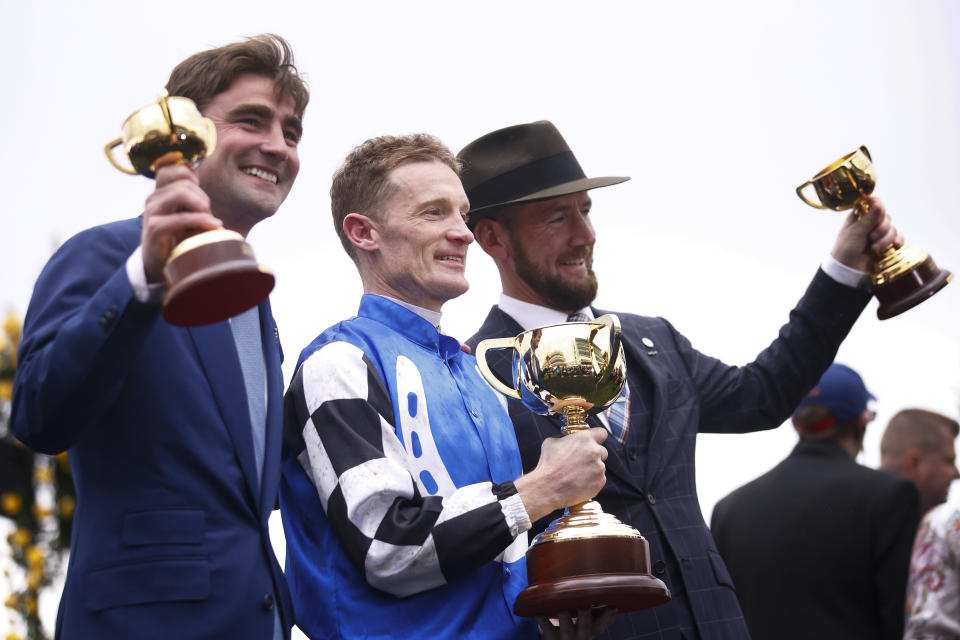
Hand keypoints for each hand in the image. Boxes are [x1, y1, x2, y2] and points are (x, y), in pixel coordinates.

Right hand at [141, 163, 221, 283]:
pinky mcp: (155, 228)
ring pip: (182, 193)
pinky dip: (201, 221)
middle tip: (209, 216)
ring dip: (202, 207)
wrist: (159, 266)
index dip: (190, 175)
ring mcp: (152, 212)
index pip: (172, 169)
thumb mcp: (185, 216)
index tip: (201, 195)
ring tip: (209, 222)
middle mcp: (153, 199)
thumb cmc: (177, 240)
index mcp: (160, 193)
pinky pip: (182, 217)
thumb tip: (208, 188)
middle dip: (203, 198)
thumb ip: (192, 201)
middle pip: (185, 182)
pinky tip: (213, 227)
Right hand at [515, 427, 607, 521]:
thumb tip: (567, 441)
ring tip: (577, 474)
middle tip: (582, 461)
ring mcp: (599, 467)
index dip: (597, 437)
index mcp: (584, 438)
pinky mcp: (600, 481)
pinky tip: (579, 482)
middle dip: (594, 455)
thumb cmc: (548, 465)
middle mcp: (595, 451)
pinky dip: (592, 480)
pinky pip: (599, 479)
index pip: (602, 433)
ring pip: (600, 466)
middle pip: (602, 451)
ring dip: (592, 468)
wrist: (548, 487)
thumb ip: (564, 440)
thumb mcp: (551, 443)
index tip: (593, 441)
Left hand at [537, 607, 617, 638]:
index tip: (613, 607)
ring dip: (565, 619)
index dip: (608, 618)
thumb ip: (591, 609)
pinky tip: (539, 612)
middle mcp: (579, 636)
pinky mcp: (550, 639)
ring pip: (567, 629)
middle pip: (585, 628)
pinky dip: (543, 620)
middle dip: (585, 616)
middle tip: (584, 605)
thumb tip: (599, 581)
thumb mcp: (584, 622)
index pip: (601, 626)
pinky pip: (547, 630)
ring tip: (562, 610)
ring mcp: (565, 639)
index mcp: (589, 631)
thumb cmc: (571, 627)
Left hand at [830, 196, 903, 271]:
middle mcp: (870, 222)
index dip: (878, 206)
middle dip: (881, 228)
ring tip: (874, 249)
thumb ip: (868, 219)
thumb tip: (878, 204)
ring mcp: (878, 233)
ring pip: (892, 228)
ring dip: (885, 239)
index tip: (878, 212)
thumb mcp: (855, 232)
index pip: (874, 203)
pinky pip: (898, 237)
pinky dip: (898, 241)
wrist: (848, 269)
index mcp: (859, 216)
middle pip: (886, 216)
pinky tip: (895, 246)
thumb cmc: (846, 249)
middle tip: (871, 237)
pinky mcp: (886, 243)